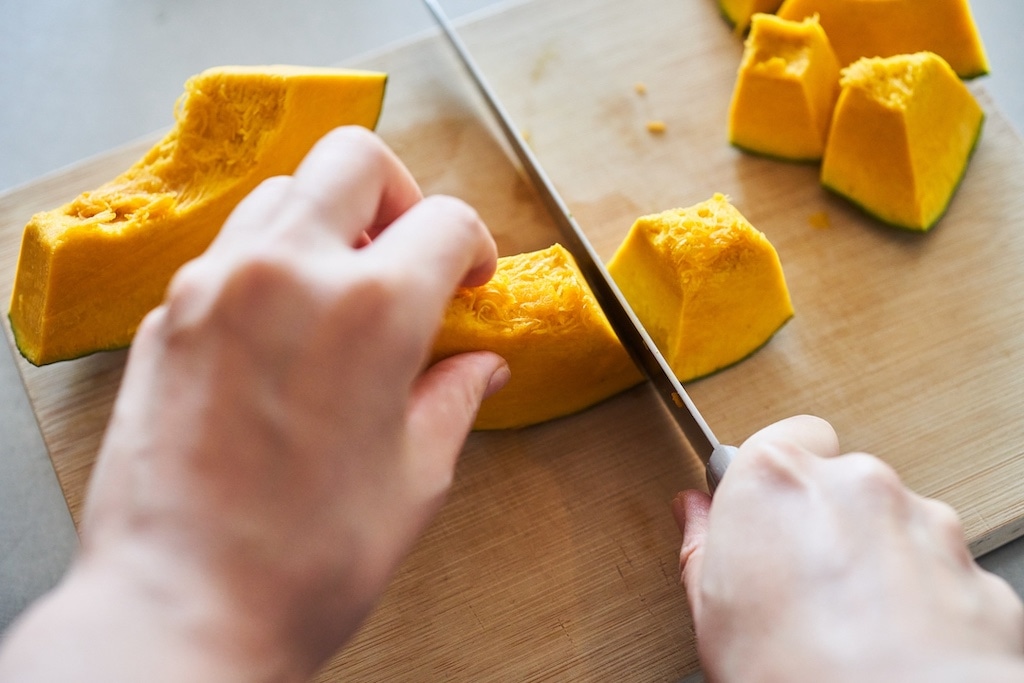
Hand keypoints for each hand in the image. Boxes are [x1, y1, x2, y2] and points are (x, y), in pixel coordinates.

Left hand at [0, 126, 508, 681]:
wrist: (183, 608)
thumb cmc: (306, 559)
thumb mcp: (415, 478)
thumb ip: (454, 399)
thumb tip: (482, 368)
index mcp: (373, 309)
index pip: (446, 221)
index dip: (474, 248)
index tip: (471, 279)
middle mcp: (289, 271)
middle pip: (355, 160)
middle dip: (398, 193)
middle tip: (406, 251)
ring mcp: (215, 285)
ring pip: (283, 194)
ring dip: (326, 222)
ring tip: (341, 289)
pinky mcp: (167, 315)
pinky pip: (227, 251)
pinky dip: (268, 263)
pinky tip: (281, 328)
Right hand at [674, 415, 1023, 681]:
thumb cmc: (797, 671)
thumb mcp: (711, 609)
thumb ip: (702, 542)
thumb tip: (695, 514)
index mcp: (777, 479)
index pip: (779, 438)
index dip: (770, 481)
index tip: (760, 516)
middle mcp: (854, 484)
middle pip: (836, 480)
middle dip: (823, 520)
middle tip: (798, 582)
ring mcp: (920, 521)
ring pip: (890, 522)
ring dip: (872, 556)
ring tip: (846, 620)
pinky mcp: (971, 568)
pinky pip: (936, 567)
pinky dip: (919, 594)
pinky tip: (890, 637)